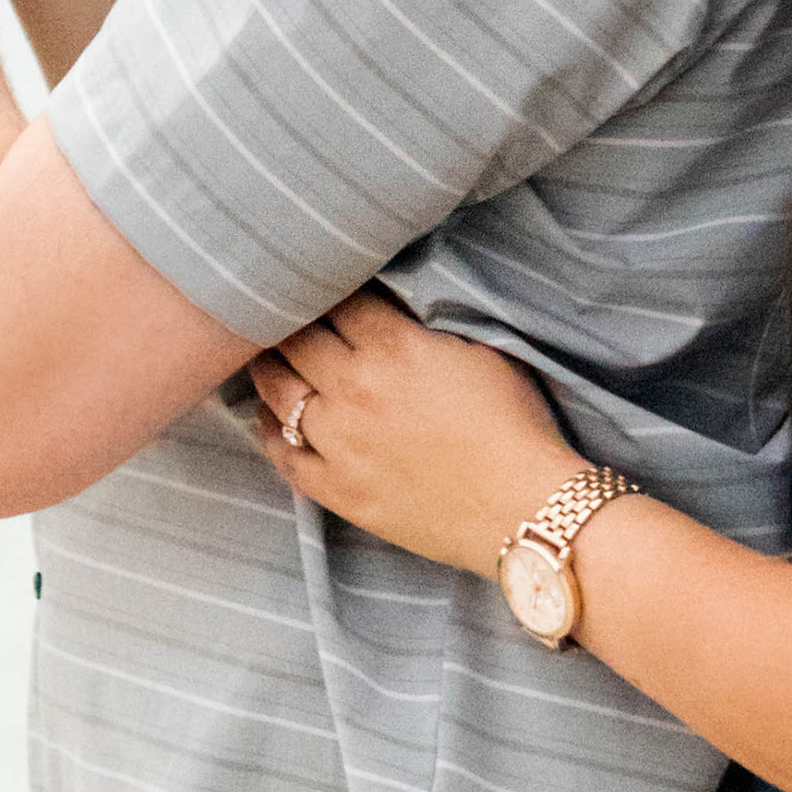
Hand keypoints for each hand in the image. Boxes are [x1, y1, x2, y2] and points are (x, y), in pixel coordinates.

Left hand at [244, 291, 579, 573]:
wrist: (523, 509)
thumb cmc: (513, 425)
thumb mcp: (481, 349)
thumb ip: (424, 325)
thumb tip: (392, 310)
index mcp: (394, 346)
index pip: (338, 299)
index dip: (331, 285)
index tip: (325, 282)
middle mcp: (355, 389)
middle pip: (295, 339)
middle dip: (289, 320)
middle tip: (283, 313)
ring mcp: (341, 443)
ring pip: (277, 392)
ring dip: (269, 368)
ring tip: (268, 357)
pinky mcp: (339, 491)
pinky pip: (283, 456)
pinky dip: (269, 431)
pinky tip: (270, 417)